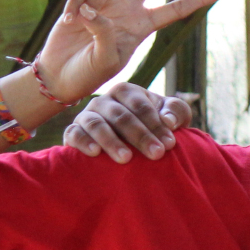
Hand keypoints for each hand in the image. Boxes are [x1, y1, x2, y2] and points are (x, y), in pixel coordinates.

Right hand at [37, 0, 227, 104]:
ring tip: (85, 23)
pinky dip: (76, 5)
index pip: (178, 8)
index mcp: (144, 25)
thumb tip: (95, 9)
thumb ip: (107, 34)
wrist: (61, 74)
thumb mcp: (107, 61)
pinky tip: (70, 23)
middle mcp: (130, 7)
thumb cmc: (89, 73)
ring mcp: (107, 0)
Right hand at [64, 82, 194, 160]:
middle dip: (140, 136)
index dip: (156, 124)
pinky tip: (95, 153)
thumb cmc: (153, 126)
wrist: (129, 144)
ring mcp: (86, 116)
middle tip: (156, 154)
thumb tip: (169, 120)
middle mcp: (103, 101)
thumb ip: (176, 111)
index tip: (169, 144)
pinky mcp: (73, 132)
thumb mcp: (170, 115)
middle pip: (121, 116)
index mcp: (126, 91)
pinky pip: (74, 134)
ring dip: (111, 141)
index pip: (141, 106)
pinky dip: (83, 142)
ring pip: (96, 124)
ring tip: (126, 158)